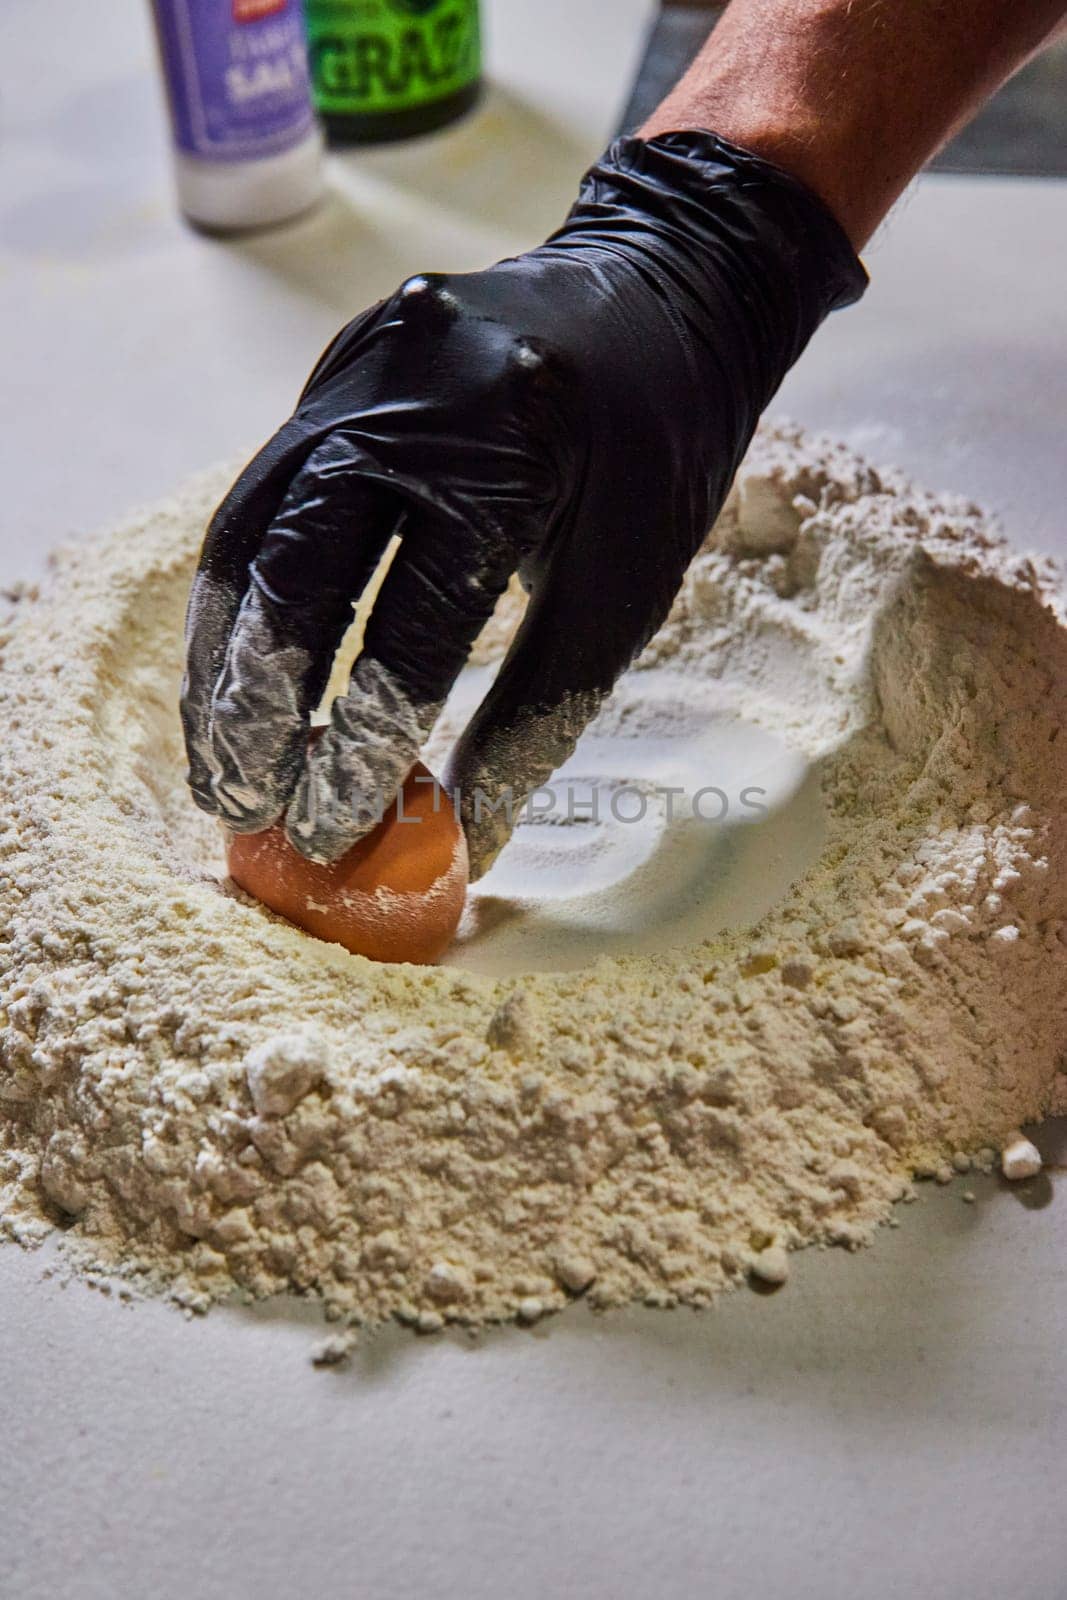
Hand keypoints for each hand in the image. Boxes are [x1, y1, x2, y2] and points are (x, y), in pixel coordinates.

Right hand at [181, 131, 863, 877]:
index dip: (367, 732)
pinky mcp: (334, 372)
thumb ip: (541, 707)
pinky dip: (245, 593)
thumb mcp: (629, 582)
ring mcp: (360, 366)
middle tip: (243, 805)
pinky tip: (235, 669)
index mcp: (514, 440)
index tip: (333, 827)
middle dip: (257, 699)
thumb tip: (465, 834)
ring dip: (224, 655)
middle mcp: (416, 387)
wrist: (666, 287)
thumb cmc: (665, 449)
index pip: (416, 613)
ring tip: (218, 759)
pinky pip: (263, 491)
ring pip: (251, 525)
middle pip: (296, 560)